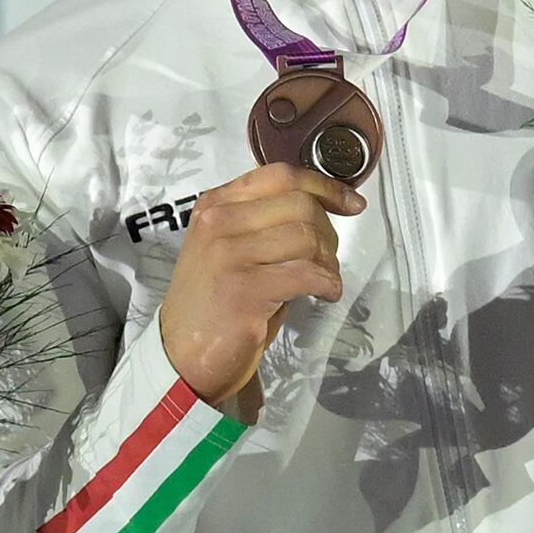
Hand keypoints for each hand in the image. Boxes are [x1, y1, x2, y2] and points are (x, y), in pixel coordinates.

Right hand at [157, 162, 362, 416]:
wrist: (182, 356)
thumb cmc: (213, 303)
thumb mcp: (229, 248)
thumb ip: (262, 222)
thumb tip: (322, 210)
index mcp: (214, 206)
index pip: (280, 176)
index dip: (324, 186)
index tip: (352, 204)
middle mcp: (217, 222)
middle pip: (300, 204)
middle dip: (328, 232)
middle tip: (326, 260)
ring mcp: (228, 254)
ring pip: (307, 237)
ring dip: (328, 262)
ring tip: (323, 281)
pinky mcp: (244, 289)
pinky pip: (308, 274)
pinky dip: (328, 284)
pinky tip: (324, 295)